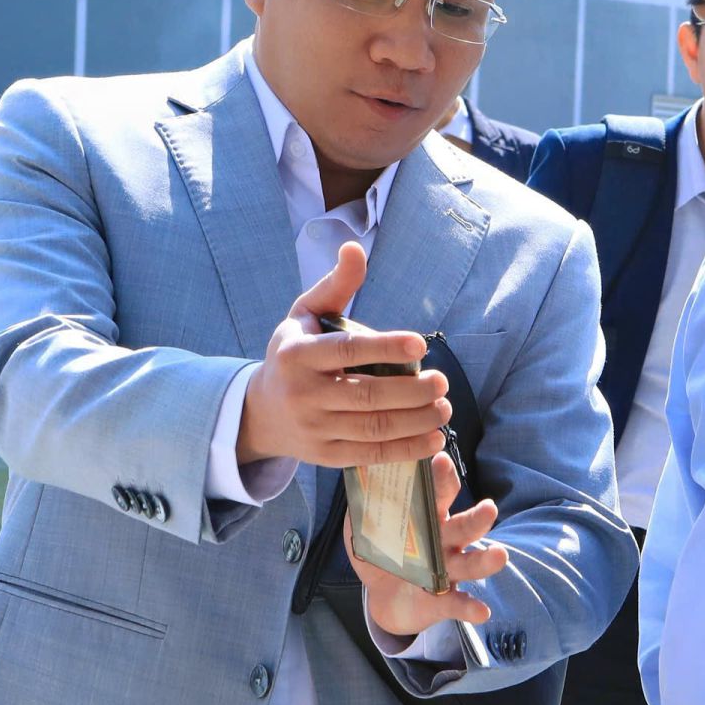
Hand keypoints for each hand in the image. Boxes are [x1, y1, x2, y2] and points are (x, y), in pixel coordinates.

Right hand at [237, 241, 450, 468]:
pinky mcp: (325, 456)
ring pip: (373, 429)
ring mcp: (313, 429)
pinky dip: (406, 450)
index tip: (421, 343)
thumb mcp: (305, 314)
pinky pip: (370, 454)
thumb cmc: (293, 353)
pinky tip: (432, 439)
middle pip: (367, 396)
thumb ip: (336, 285)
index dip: (385, 347)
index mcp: (298, 355)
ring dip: (415, 421)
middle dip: (412, 391)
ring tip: (443, 409)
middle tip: (442, 382)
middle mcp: (303, 394)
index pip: (346, 350)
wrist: (261, 411)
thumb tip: (354, 248)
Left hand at [345, 450, 507, 636]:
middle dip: (477, 518)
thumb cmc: (382, 553)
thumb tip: (357, 484)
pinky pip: (459, 604)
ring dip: (484, 561)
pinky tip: (482, 611)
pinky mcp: (444, 601)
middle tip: (489, 508)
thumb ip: (362, 509)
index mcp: (427, 518)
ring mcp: (447, 572)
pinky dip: (470, 607)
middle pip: (463, 527)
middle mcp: (444, 542)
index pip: (439, 493)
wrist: (385, 598)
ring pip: (468, 564)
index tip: (441, 460)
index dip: (442, 478)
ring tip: (499, 555)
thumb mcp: (365, 530)